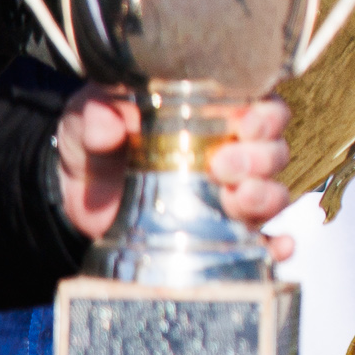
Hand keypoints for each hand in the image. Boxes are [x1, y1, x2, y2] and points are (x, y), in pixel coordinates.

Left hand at [59, 91, 292, 257]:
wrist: (75, 193)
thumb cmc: (95, 140)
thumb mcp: (88, 116)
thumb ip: (96, 114)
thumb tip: (107, 129)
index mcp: (214, 114)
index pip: (262, 107)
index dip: (266, 114)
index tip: (246, 123)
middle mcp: (233, 152)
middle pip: (274, 151)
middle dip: (260, 158)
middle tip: (224, 164)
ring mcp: (228, 195)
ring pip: (273, 193)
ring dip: (266, 195)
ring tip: (238, 198)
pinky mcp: (218, 233)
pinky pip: (259, 241)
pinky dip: (276, 246)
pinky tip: (279, 248)